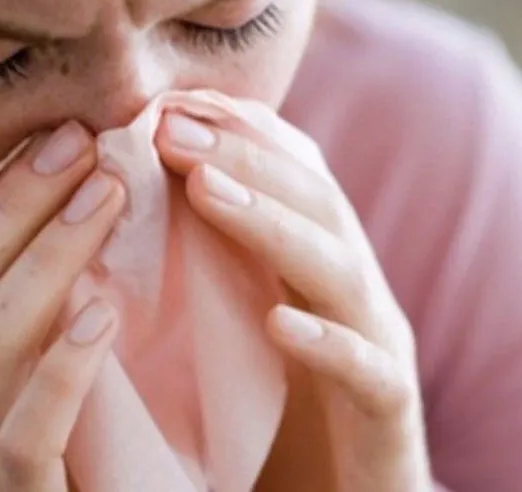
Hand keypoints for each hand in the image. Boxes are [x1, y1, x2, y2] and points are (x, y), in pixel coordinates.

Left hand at [156, 99, 432, 491]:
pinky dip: (325, 344)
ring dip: (274, 225)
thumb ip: (212, 267)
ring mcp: (380, 350)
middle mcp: (355, 295)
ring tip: (205, 188)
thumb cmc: (280, 416)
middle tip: (169, 127)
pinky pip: (367, 373)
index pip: (291, 177)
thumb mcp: (240, 327)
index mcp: (320, 266)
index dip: (237, 134)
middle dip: (246, 158)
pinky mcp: (389, 417)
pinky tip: (277, 324)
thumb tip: (132, 203)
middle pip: (316, 205)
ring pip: (340, 273)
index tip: (165, 104)